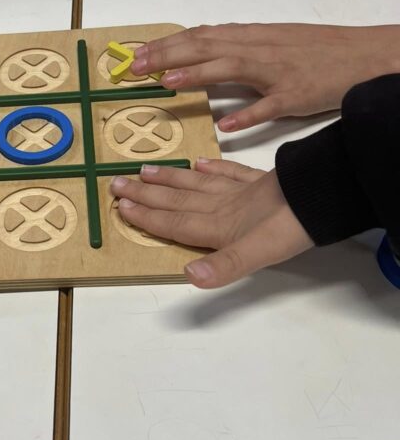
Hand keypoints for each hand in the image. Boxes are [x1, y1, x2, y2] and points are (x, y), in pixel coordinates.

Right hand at [111, 160, 311, 287]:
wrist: (321, 196)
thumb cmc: (289, 228)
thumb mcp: (256, 254)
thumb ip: (222, 266)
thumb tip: (190, 276)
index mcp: (218, 226)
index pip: (175, 222)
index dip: (147, 217)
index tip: (121, 207)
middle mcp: (222, 206)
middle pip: (177, 200)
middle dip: (146, 194)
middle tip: (117, 184)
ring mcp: (240, 191)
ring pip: (196, 184)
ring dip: (169, 179)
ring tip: (146, 171)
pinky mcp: (260, 182)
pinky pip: (229, 172)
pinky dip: (212, 168)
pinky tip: (200, 163)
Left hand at [132, 22, 399, 130]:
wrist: (365, 54)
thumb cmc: (318, 51)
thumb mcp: (272, 43)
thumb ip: (237, 49)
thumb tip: (200, 54)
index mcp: (251, 36)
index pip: (200, 36)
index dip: (166, 44)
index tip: (136, 54)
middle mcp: (259, 48)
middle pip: (206, 47)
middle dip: (167, 55)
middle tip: (134, 67)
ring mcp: (277, 71)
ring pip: (231, 68)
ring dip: (196, 74)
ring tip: (165, 82)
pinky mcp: (297, 94)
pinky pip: (270, 106)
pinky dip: (249, 115)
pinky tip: (227, 125)